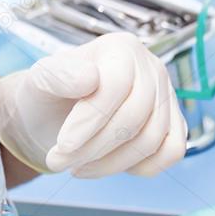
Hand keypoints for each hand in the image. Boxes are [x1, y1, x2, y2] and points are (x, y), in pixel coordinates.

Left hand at [0, 32, 186, 177]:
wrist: (56, 116)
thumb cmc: (50, 96)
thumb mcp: (39, 81)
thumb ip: (58, 76)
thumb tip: (89, 79)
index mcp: (121, 48)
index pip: (117, 85)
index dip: (91, 119)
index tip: (63, 144)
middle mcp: (152, 68)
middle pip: (135, 115)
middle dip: (94, 147)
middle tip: (59, 161)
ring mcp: (167, 97)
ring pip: (152, 139)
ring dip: (111, 163)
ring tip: (77, 166)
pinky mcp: (175, 124)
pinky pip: (172, 151)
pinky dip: (141, 167)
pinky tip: (110, 164)